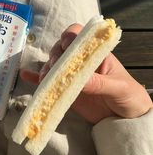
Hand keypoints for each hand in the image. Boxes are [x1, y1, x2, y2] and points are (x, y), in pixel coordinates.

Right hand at [20, 24, 152, 123]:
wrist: (123, 117)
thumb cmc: (128, 96)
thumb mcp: (118, 88)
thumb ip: (101, 82)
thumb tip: (80, 80)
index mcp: (96, 54)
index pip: (80, 37)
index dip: (70, 36)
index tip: (65, 46)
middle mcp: (81, 61)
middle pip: (62, 49)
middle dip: (55, 55)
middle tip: (55, 66)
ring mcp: (71, 74)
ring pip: (53, 64)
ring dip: (46, 68)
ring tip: (46, 78)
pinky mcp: (65, 88)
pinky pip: (49, 80)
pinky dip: (36, 78)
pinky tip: (26, 76)